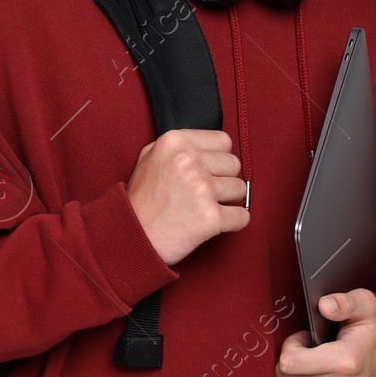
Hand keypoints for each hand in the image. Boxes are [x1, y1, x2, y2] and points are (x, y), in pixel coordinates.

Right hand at [125, 129, 247, 265]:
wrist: (132, 236)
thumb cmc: (141, 200)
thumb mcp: (149, 158)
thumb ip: (177, 147)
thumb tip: (206, 146)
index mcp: (175, 142)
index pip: (223, 141)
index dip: (216, 158)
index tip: (206, 171)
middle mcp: (189, 161)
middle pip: (234, 164)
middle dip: (223, 179)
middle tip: (204, 193)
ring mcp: (201, 188)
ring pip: (240, 188)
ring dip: (228, 201)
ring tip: (204, 208)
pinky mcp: (211, 217)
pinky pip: (243, 216)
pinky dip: (233, 222)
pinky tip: (214, 224)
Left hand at [275, 289, 375, 376]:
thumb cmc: (374, 331)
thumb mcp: (364, 306)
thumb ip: (344, 302)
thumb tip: (325, 306)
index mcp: (347, 361)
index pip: (289, 363)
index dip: (291, 345)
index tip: (306, 338)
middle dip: (291, 360)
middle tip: (309, 349)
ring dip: (299, 376)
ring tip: (318, 362)